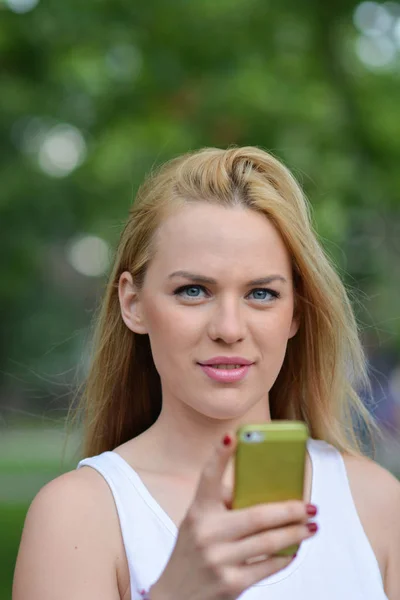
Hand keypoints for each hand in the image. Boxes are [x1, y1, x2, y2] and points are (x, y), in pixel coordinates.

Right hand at [149, 433, 316, 599]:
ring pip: (269, 541)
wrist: (175, 597)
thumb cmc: (194, 550)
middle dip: (289, 510)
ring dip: (296, 533)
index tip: (234, 436)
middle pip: (257, 515)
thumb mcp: (198, 523)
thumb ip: (222, 505)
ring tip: (311, 526)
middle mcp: (206, 533)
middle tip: (309, 506)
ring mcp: (218, 559)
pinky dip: (284, 557)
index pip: (208, 477)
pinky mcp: (230, 583)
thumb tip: (267, 491)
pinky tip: (294, 550)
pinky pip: (267, 566)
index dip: (220, 455)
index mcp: (198, 511)